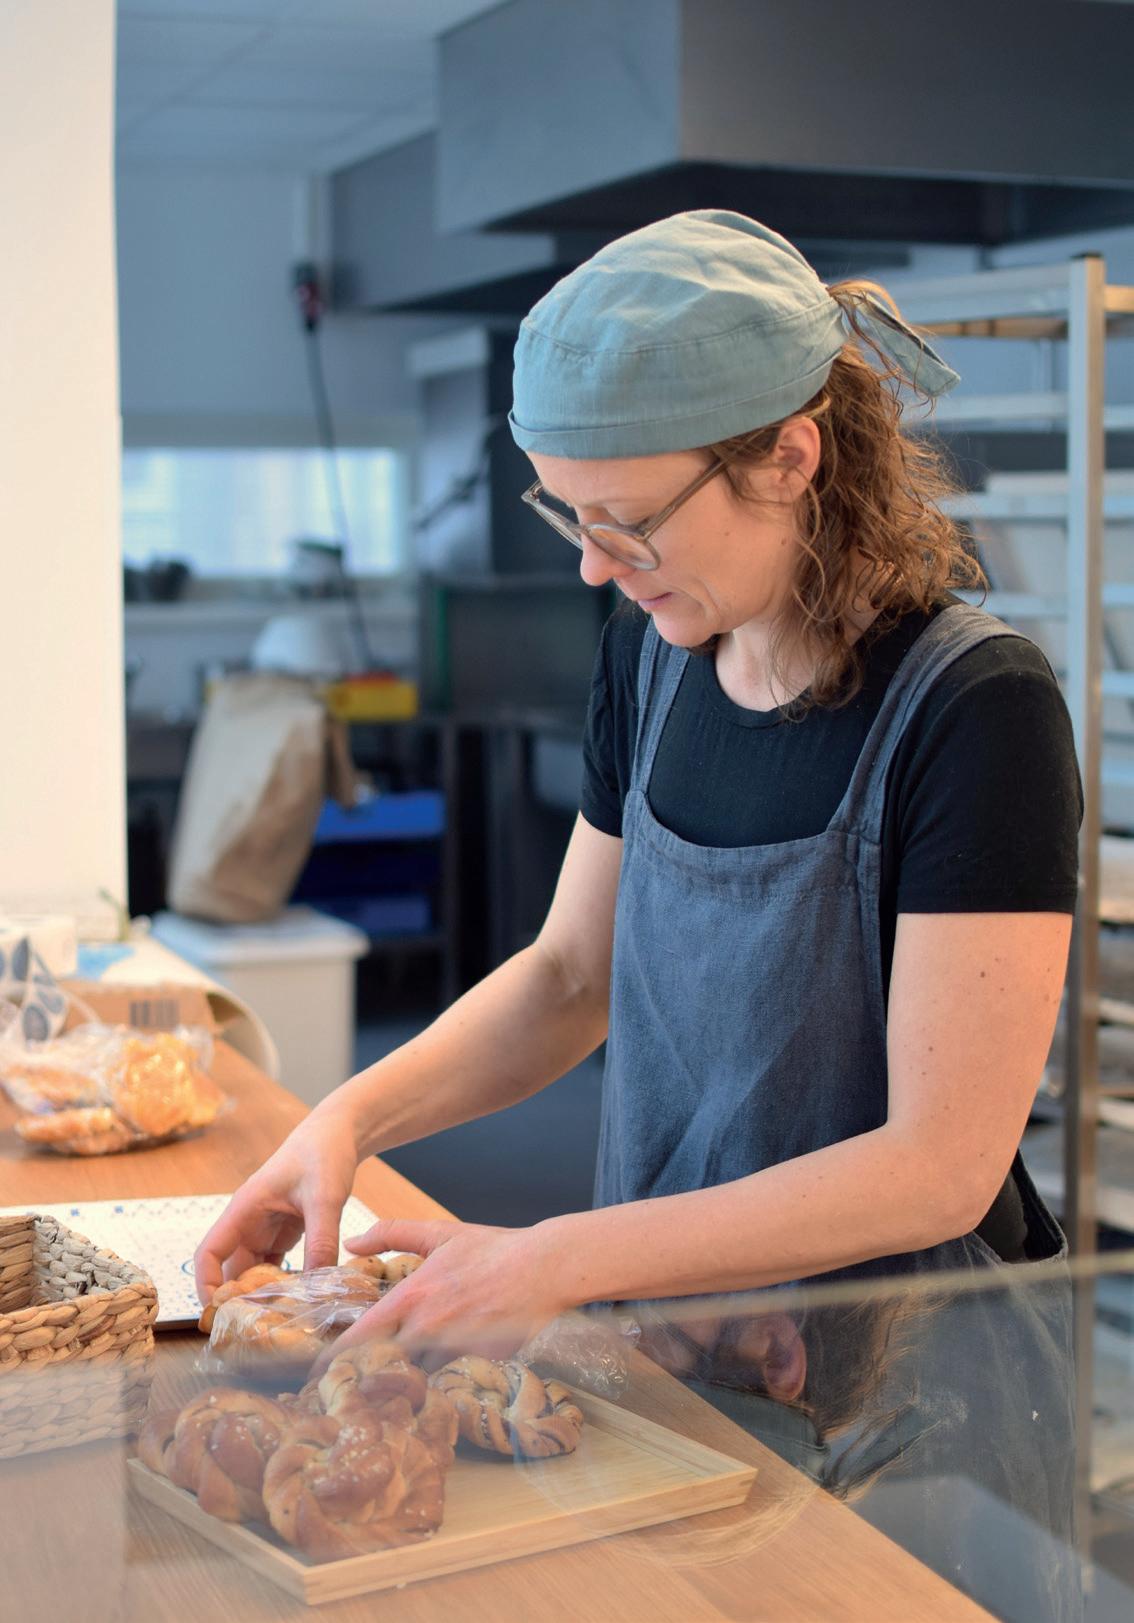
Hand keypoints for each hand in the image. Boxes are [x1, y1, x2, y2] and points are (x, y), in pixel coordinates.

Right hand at [194, 1107, 359, 1306]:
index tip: (216, 1314)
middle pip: (231, 1269)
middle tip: (251, 1334)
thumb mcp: (324, 1196)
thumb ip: (321, 1238)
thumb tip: (318, 1284)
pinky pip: (277, 1266)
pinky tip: (295, 1303)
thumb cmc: (323, 1153)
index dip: (206, 1284)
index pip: (210, 1252)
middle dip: (237, 1300)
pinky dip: (282, 1285)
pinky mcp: (287, 1233)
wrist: (339, 1132)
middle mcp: (251, 1222)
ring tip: (273, 1326)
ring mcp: (268, 1229)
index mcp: (245, 1208)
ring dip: (261, 1295)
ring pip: (254, 1271)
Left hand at [309, 1216, 567, 1375]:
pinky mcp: (479, 1363)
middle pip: (383, 1365)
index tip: (316, 1375)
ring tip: (390, 1387)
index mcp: (412, 1297)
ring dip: (406, 1377)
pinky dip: (443, 1374)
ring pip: (418, 1374)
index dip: (335, 1360)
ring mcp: (455, 1349)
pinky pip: (452, 1375)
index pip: (361, 1338)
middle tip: (349, 1389)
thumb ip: (391, 1234)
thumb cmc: (492, 1249)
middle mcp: (429, 1328)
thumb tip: (352, 1242)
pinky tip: (442, 1376)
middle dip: (367, 1377)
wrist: (545, 1267)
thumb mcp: (439, 1233)